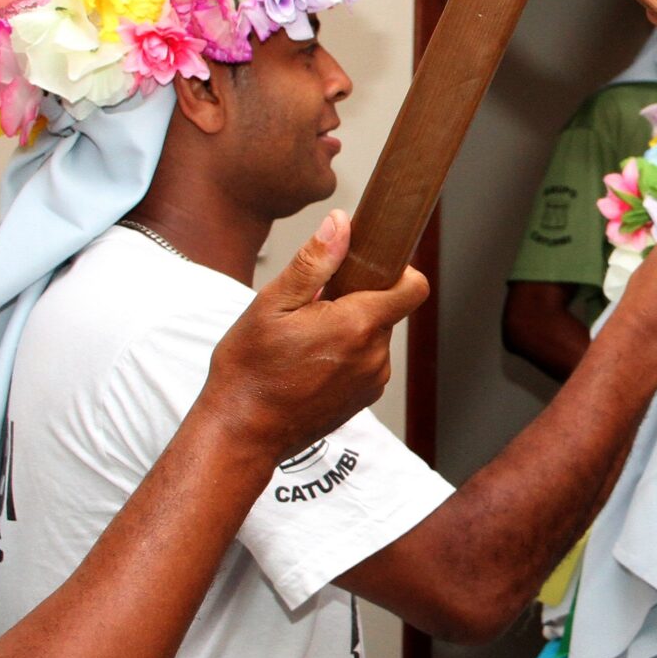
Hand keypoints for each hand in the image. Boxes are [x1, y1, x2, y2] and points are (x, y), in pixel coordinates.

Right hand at [205, 210, 429, 459]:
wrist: (242, 432)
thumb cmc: (249, 371)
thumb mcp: (272, 304)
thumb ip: (314, 262)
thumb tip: (341, 225)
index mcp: (357, 326)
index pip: (414, 286)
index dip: (396, 270)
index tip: (367, 268)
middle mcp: (374, 356)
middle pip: (387, 309)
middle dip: (356, 300)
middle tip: (312, 309)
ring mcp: (371, 381)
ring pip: (374, 336)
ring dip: (349, 330)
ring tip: (305, 341)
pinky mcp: (363, 399)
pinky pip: (366, 362)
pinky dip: (345, 355)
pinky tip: (309, 362)